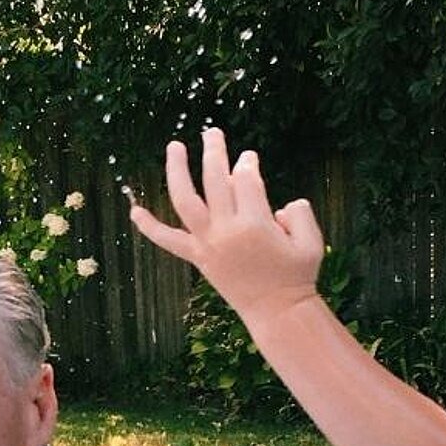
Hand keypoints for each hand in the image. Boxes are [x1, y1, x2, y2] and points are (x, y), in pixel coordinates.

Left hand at [128, 127, 326, 320]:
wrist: (277, 312)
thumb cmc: (298, 275)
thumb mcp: (312, 240)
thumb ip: (299, 212)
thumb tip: (277, 204)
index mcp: (256, 223)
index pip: (246, 179)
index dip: (248, 164)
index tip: (249, 158)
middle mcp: (227, 230)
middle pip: (216, 179)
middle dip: (214, 152)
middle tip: (212, 133)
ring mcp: (209, 244)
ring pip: (185, 200)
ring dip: (177, 171)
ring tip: (174, 147)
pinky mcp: (199, 258)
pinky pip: (169, 241)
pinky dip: (150, 227)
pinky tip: (134, 211)